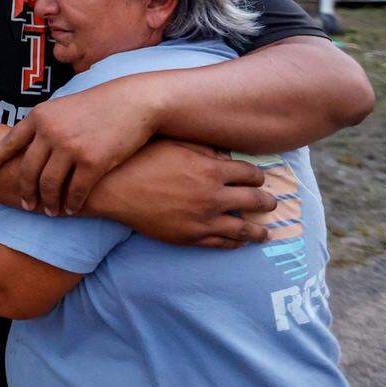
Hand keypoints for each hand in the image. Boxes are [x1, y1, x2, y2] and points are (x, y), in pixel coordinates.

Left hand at [0, 76, 160, 215]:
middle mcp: (51, 132)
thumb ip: (46, 124)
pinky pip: (75, 191)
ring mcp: (70, 148)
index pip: (11, 141)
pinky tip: (71, 209)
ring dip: (49, 202)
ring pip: (49, 185)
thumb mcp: (64, 106)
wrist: (135, 102)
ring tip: (50, 211)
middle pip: (28, 171)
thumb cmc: (100, 104)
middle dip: (26, 191)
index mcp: (41, 116)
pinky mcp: (92, 162)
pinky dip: (71, 204)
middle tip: (27, 204)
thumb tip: (28, 147)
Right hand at [90, 139, 276, 247]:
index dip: (258, 176)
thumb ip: (203, 148)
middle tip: (271, 203)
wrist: (113, 189)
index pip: (251, 174)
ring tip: (266, 231)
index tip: (259, 178)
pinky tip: (240, 241)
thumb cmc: (140, 160)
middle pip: (255, 201)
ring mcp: (203, 220)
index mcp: (211, 170)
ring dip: (259, 230)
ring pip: (244, 229)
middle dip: (267, 202)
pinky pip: (222, 243)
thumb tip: (224, 154)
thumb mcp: (173, 143)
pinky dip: (236, 242)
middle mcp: (213, 197)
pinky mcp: (190, 237)